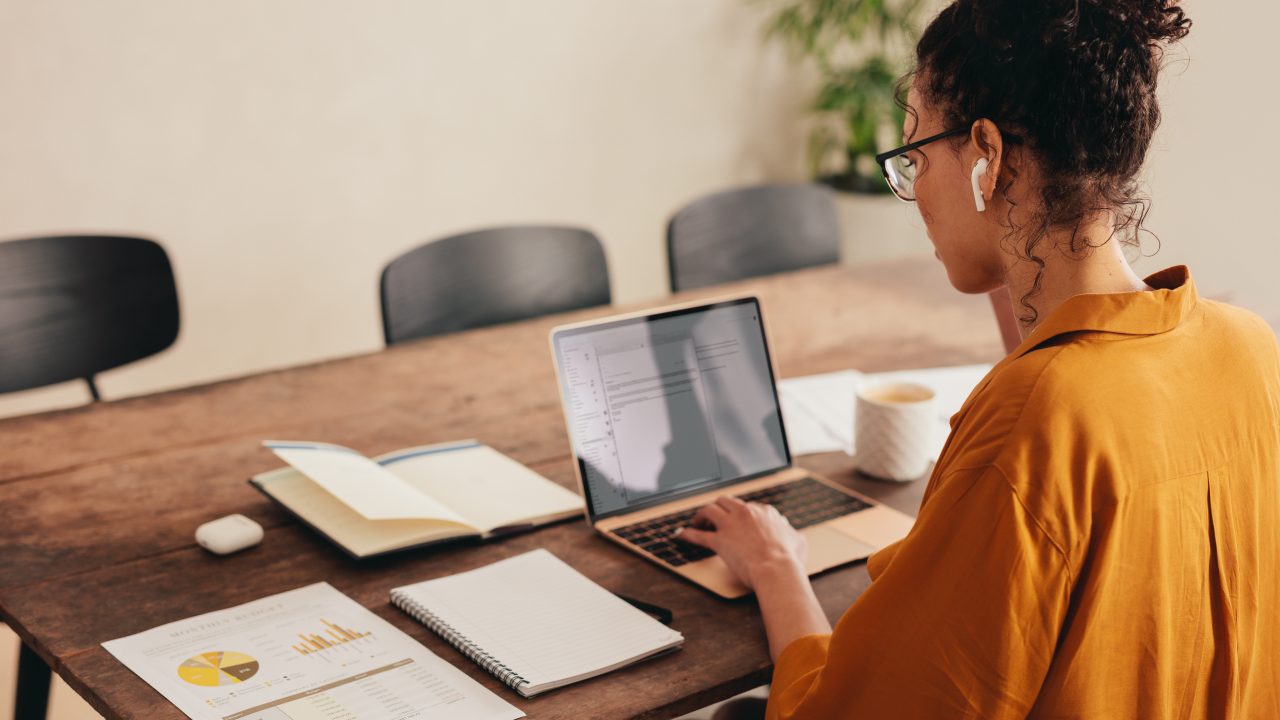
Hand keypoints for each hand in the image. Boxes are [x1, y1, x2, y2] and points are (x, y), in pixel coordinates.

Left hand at [676, 496, 807, 589]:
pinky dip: (687, 534)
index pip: (748, 507)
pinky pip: (697, 535)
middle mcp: (746, 513)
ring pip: (709, 509)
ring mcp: (731, 525)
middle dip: (719, 508)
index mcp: (764, 512)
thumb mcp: (798, 541)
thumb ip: (792, 534)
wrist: (777, 570)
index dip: (741, 515)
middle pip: (725, 501)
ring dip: (702, 516)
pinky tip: (681, 536)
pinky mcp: (719, 540)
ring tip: (699, 523)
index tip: (737, 521)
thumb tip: (794, 536)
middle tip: (715, 519)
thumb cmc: (788, 559)